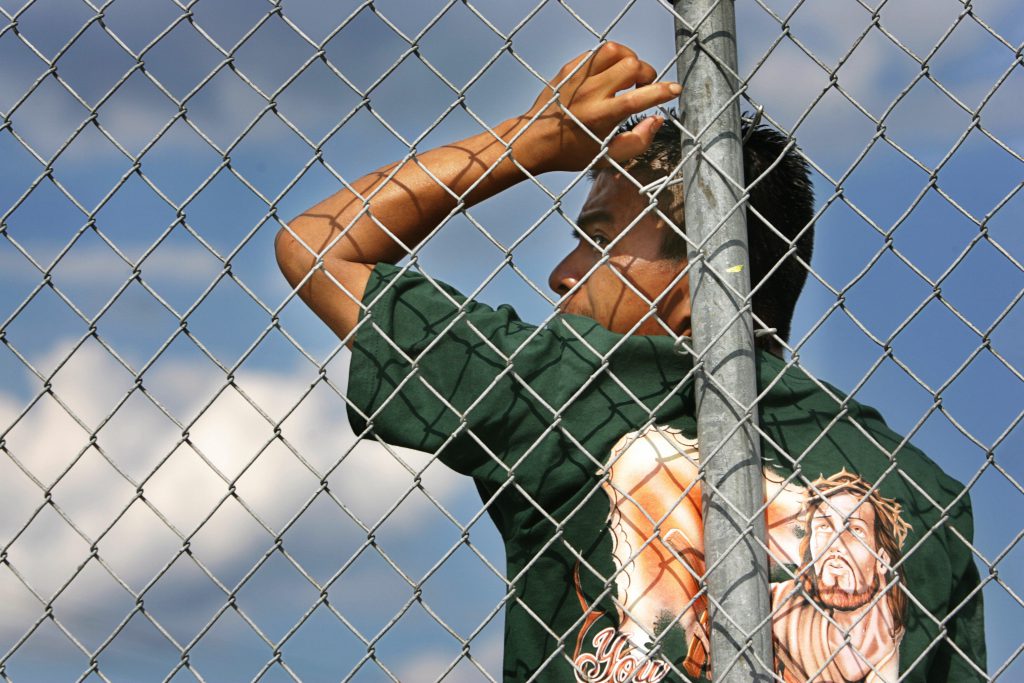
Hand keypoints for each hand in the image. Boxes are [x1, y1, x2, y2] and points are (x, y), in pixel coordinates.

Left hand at [515, 42, 680, 173]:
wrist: (534, 141)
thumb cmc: (573, 153)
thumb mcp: (607, 158)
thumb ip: (638, 142)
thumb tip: (658, 119)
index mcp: (601, 117)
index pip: (640, 97)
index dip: (663, 91)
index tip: (674, 90)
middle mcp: (590, 93)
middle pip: (632, 66)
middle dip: (647, 73)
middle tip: (644, 87)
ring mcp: (578, 78)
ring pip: (615, 50)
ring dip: (629, 59)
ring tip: (628, 76)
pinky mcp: (569, 69)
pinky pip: (597, 52)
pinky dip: (611, 59)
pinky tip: (610, 74)